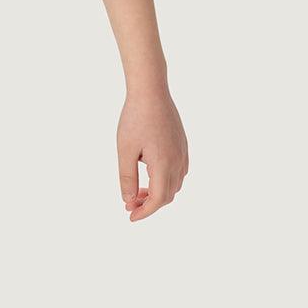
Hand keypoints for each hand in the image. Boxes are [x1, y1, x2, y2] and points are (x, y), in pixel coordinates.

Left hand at [117, 86, 187, 221]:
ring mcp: (183, 152)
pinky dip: (166, 180)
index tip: (130, 216)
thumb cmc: (135, 118)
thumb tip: (129, 200)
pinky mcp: (183, 145)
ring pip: (175, 184)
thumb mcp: (125, 150)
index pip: (159, 199)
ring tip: (138, 191)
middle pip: (168, 195)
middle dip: (150, 204)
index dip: (145, 212)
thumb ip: (127, 178)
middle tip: (130, 204)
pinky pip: (179, 171)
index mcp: (164, 164)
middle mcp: (178, 161)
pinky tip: (151, 175)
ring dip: (158, 192)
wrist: (151, 91)